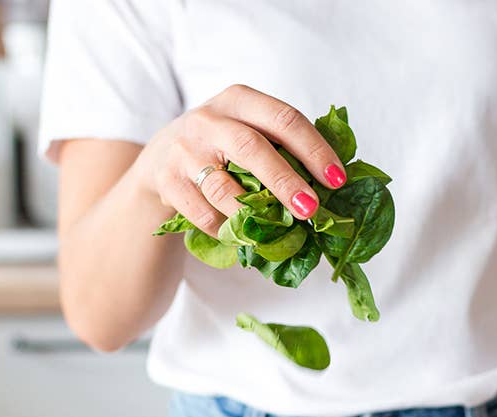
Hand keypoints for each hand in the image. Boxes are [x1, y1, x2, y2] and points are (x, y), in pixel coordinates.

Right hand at [131, 85, 346, 235]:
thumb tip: (334, 182)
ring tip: (276, 231)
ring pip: (224, 188)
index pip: (284, 118)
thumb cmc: (222, 148)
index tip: (337, 179)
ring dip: (254, 214)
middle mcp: (208, 119)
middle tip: (311, 210)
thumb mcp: (248, 131)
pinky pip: (203, 213)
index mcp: (239, 100)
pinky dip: (226, 229)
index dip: (314, 149)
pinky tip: (242, 236)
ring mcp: (184, 150)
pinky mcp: (167, 181)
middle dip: (286, 182)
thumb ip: (283, 146)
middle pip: (252, 148)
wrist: (159, 160)